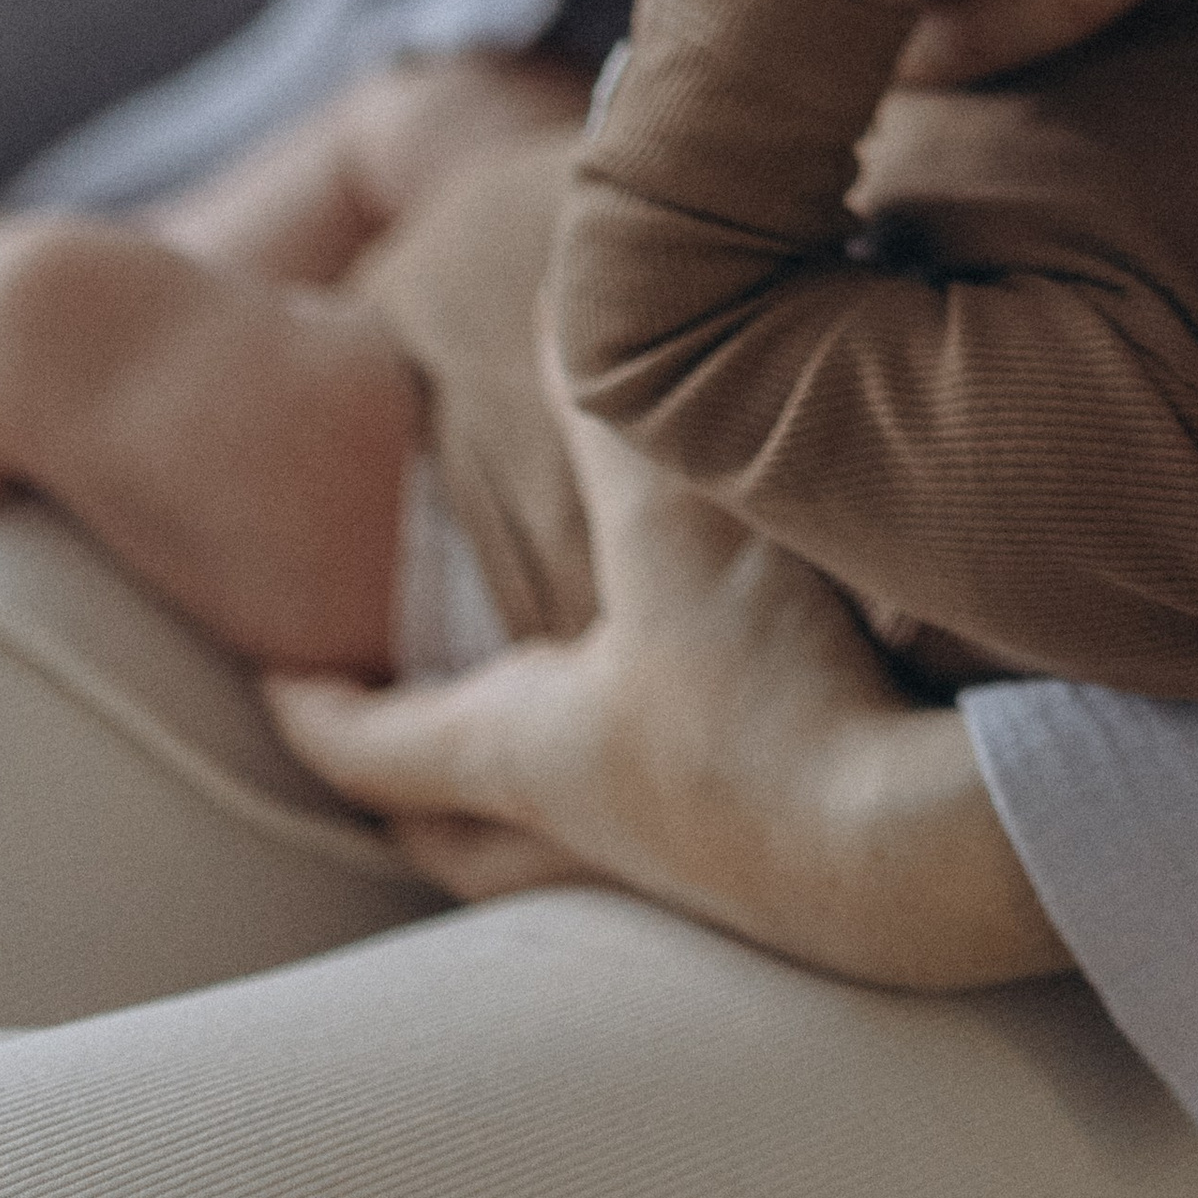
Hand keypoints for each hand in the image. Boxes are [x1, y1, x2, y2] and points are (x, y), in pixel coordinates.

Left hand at [264, 363, 1066, 987]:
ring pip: (564, 868)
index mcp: (526, 753)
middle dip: (411, 794)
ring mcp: (685, 887)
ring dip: (535, 825)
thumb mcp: (681, 530)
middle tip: (392, 753)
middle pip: (454, 838)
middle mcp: (585, 836)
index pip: (376, 745)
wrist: (925, 854)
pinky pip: (679, 867)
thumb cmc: (772, 702)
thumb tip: (567, 299)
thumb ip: (619, 414)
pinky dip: (659, 821)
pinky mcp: (781, 898)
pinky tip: (709, 782)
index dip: (318, 711)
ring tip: (553, 763)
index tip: (273, 690)